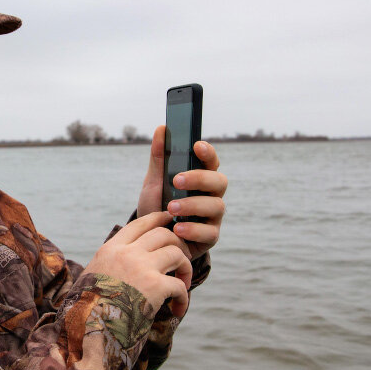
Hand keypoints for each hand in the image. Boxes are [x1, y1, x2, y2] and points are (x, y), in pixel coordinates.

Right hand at [83, 211, 192, 317]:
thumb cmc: (89, 309)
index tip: (169, 219)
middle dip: (178, 244)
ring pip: (176, 253)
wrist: (90, 330)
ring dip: (185, 268)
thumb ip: (110, 263)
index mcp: (111, 250)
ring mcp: (142, 268)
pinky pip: (180, 285)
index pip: (139, 224)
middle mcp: (127, 254)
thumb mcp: (93, 275)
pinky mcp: (155, 287)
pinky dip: (183, 297)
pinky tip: (178, 308)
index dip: (157, 218)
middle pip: (163, 234)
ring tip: (182, 283)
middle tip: (182, 259)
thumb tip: (121, 262)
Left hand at [137, 126, 226, 259]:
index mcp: (201, 178)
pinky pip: (209, 232)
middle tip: (176, 180)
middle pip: (219, 182)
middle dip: (199, 179)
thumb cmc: (157, 207)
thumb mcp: (154, 182)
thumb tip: (162, 128)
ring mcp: (213, 217)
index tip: (196, 146)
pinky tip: (177, 229)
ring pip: (216, 206)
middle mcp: (211, 195)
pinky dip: (193, 229)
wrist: (151, 240)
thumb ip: (159, 158)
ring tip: (171, 208)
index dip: (208, 153)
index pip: (211, 162)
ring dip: (193, 205)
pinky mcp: (210, 236)